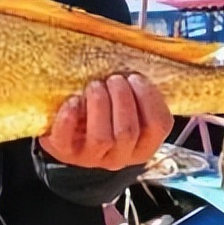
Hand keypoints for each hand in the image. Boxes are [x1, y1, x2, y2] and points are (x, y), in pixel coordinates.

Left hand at [39, 74, 171, 170]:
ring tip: (95, 85)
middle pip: (128, 131)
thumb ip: (138, 92)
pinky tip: (73, 100)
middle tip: (114, 79)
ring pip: (102, 138)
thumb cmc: (104, 111)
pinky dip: (69, 117)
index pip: (158, 126)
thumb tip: (139, 67)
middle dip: (122, 98)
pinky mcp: (65, 152)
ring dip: (100, 104)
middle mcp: (120, 156)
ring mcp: (91, 158)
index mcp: (143, 145)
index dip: (149, 98)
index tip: (136, 78)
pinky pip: (67, 139)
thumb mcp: (128, 103)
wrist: (70, 128)